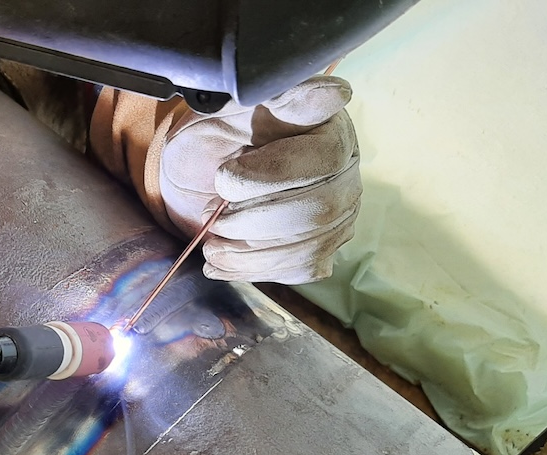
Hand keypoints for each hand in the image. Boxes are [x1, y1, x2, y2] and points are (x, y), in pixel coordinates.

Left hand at [159, 76, 361, 283]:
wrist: (200, 175)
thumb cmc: (221, 135)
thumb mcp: (237, 108)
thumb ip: (282, 99)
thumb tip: (336, 93)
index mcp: (332, 132)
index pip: (324, 159)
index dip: (271, 175)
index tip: (224, 177)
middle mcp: (346, 176)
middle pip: (319, 210)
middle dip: (255, 219)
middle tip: (212, 213)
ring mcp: (338, 217)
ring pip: (308, 247)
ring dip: (249, 250)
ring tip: (211, 242)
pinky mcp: (319, 250)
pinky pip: (297, 270)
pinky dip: (252, 269)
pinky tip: (221, 262)